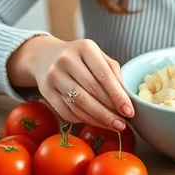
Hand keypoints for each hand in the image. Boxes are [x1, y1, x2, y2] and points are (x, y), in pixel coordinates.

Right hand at [8, 36, 132, 129]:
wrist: (45, 56)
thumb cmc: (79, 59)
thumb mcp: (98, 56)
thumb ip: (113, 73)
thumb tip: (126, 98)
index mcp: (85, 48)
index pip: (104, 75)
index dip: (118, 95)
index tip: (129, 111)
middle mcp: (67, 60)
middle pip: (92, 91)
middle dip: (109, 111)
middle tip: (122, 123)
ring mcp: (54, 75)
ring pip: (79, 103)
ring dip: (98, 118)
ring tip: (113, 126)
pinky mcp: (45, 90)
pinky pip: (67, 111)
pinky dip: (83, 120)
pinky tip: (95, 122)